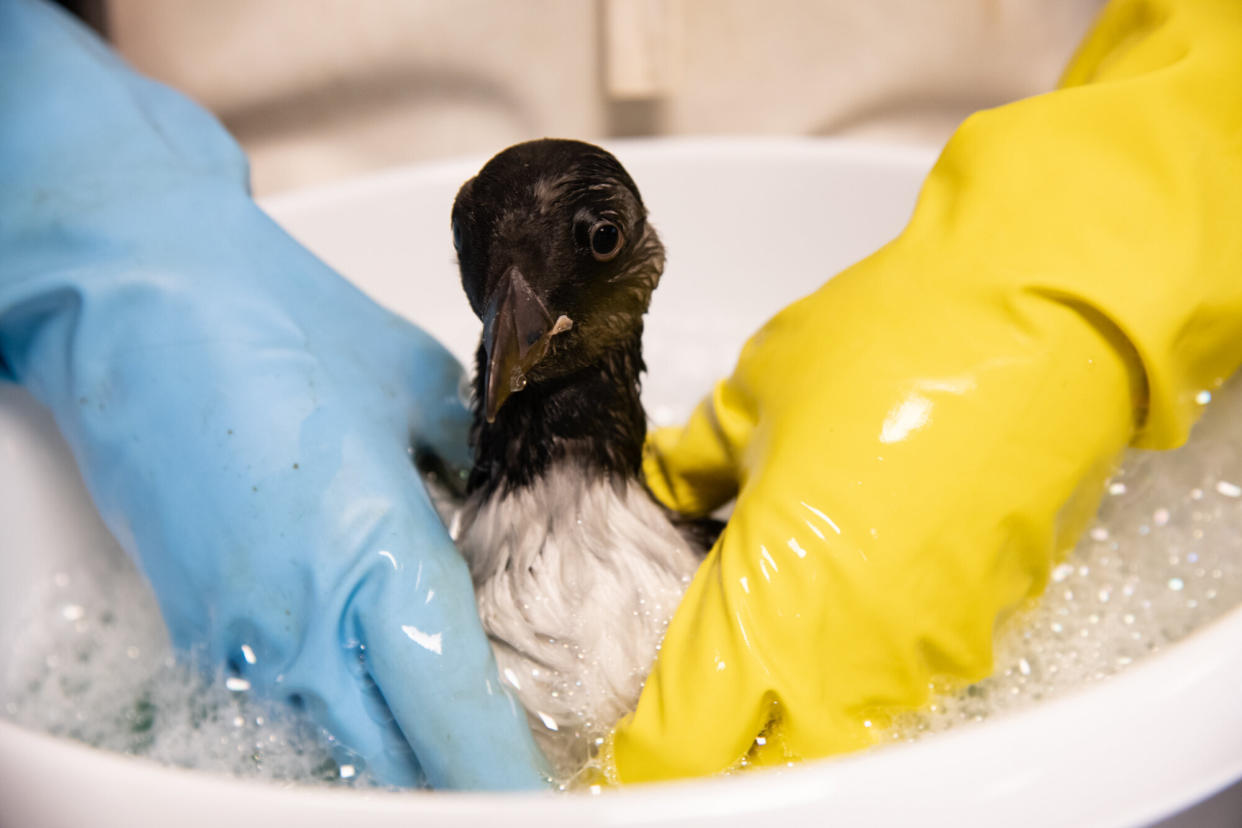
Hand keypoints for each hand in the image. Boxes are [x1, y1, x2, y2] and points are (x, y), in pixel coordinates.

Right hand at [0, 0, 546, 788]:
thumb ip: (477, 469)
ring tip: (450, 714)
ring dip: (399, 747)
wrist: (141, 299)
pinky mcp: (199, 631)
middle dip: (457, 775)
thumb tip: (507, 507)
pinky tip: (372, 667)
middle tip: (510, 759)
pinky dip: (339, 711)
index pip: (458, 721)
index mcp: (373, 563)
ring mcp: (238, 640)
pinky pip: (286, 706)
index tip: (543, 789)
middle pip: (397, 766)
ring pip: (339, 744)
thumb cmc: (274, 328)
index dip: (507, 773)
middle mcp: (301, 626)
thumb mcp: (420, 391)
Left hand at [606, 0, 1241, 781]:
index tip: (620, 746)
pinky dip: (865, 664)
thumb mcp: (753, 396)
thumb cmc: (892, 348)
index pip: (680, 743)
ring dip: (798, 707)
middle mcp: (848, 659)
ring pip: (840, 730)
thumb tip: (672, 476)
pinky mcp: (986, 631)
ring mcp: (927, 656)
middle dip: (721, 751)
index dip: (641, 759)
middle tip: (693, 713)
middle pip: (766, 770)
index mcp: (768, 607)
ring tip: (774, 645)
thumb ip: (697, 458)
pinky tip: (856, 599)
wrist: (1044, 321)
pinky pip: (904, 680)